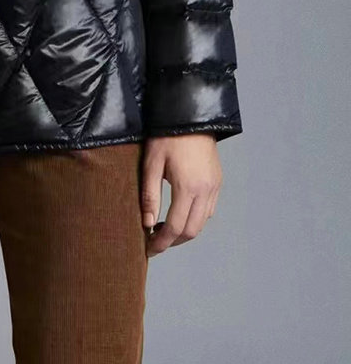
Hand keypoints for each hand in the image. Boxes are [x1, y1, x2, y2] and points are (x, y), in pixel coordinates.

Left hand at [141, 134, 221, 256]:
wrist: (189, 115)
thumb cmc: (166, 136)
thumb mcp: (152, 163)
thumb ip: (150, 195)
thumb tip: (147, 224)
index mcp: (188, 187)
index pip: (175, 227)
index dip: (161, 242)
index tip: (149, 248)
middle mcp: (205, 190)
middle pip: (191, 230)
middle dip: (173, 241)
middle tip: (155, 241)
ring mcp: (214, 186)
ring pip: (202, 222)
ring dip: (185, 231)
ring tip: (165, 228)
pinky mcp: (217, 181)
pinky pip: (209, 209)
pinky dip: (195, 218)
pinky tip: (181, 212)